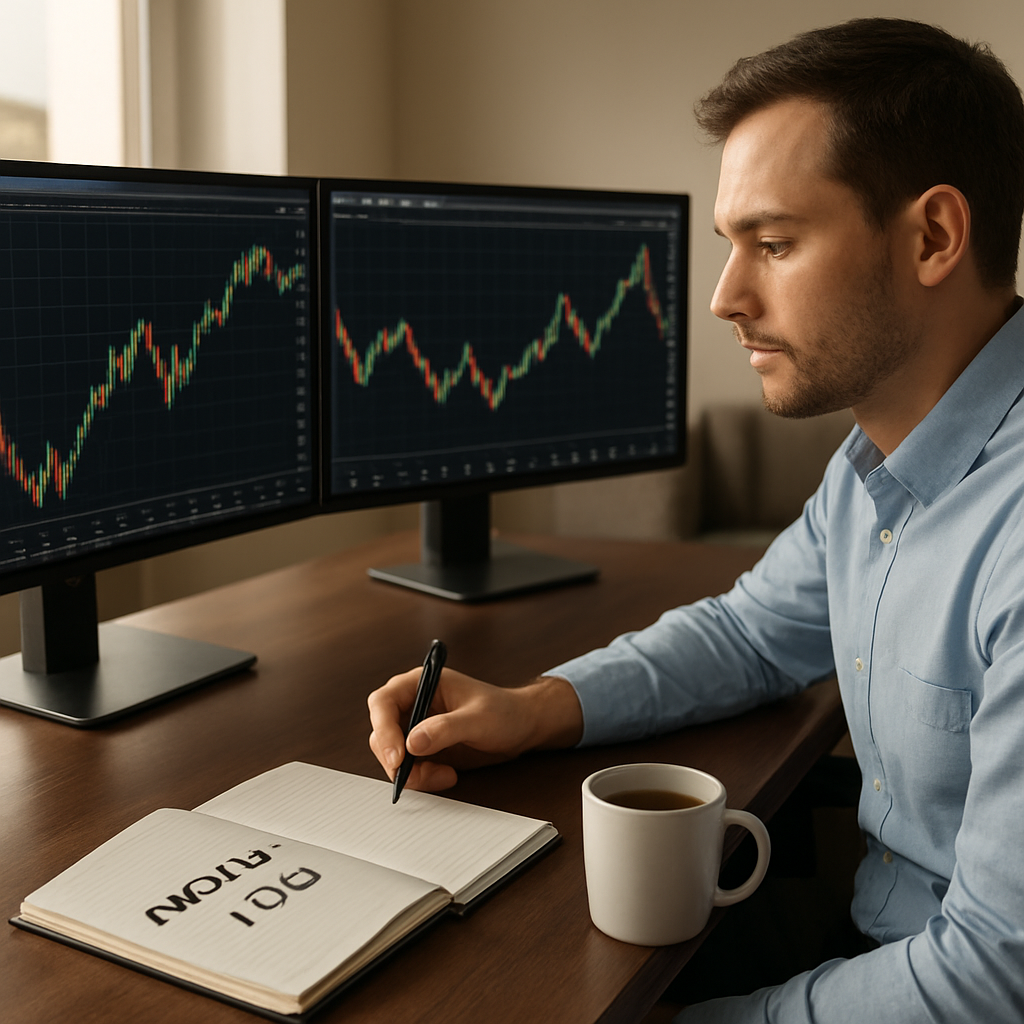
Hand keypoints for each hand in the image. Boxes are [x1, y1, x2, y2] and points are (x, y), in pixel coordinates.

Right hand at [367, 667, 582, 791]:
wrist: (522, 728)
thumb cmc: (504, 712)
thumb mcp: (478, 719)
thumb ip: (445, 729)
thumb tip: (411, 742)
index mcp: (421, 683)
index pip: (383, 702)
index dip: (383, 728)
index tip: (397, 756)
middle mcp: (413, 704)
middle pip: (381, 732)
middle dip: (395, 758)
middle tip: (414, 776)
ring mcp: (416, 728)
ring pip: (392, 755)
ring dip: (412, 772)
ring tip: (445, 775)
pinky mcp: (424, 749)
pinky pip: (409, 769)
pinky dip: (422, 778)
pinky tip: (448, 775)